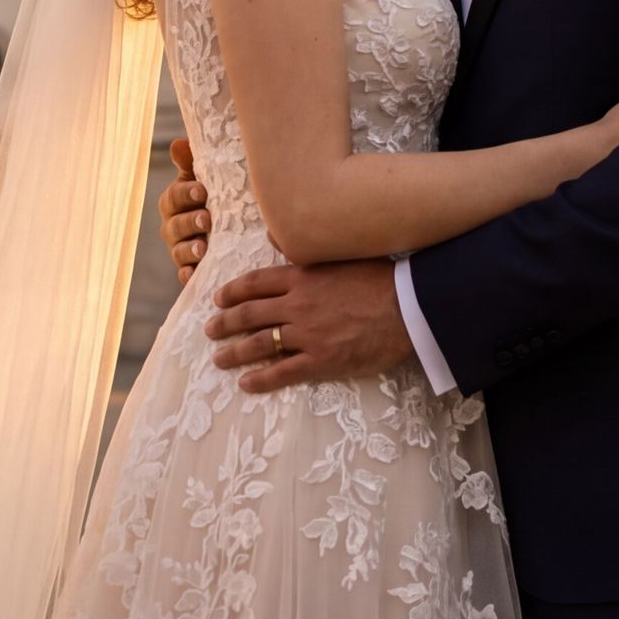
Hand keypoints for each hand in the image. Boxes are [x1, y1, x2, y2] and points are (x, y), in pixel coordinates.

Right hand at [159, 137, 210, 282]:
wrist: (232, 226)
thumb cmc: (215, 195)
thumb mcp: (205, 178)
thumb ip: (191, 163)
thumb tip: (179, 143)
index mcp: (174, 202)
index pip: (174, 197)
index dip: (185, 193)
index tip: (201, 191)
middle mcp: (173, 227)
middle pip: (175, 225)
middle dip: (189, 222)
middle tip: (206, 219)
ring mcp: (180, 249)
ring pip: (178, 251)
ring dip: (189, 250)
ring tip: (202, 249)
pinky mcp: (190, 269)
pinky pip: (184, 275)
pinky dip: (188, 275)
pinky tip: (194, 275)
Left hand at [203, 260, 412, 393]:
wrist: (408, 306)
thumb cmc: (379, 277)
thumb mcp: (339, 253)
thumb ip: (303, 247)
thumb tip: (271, 234)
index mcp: (301, 276)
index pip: (255, 283)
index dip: (232, 292)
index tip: (217, 299)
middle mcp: (298, 305)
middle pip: (250, 314)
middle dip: (225, 323)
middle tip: (210, 330)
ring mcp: (308, 334)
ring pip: (261, 344)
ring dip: (235, 352)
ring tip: (219, 359)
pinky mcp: (322, 361)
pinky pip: (284, 372)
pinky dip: (261, 379)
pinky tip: (246, 384)